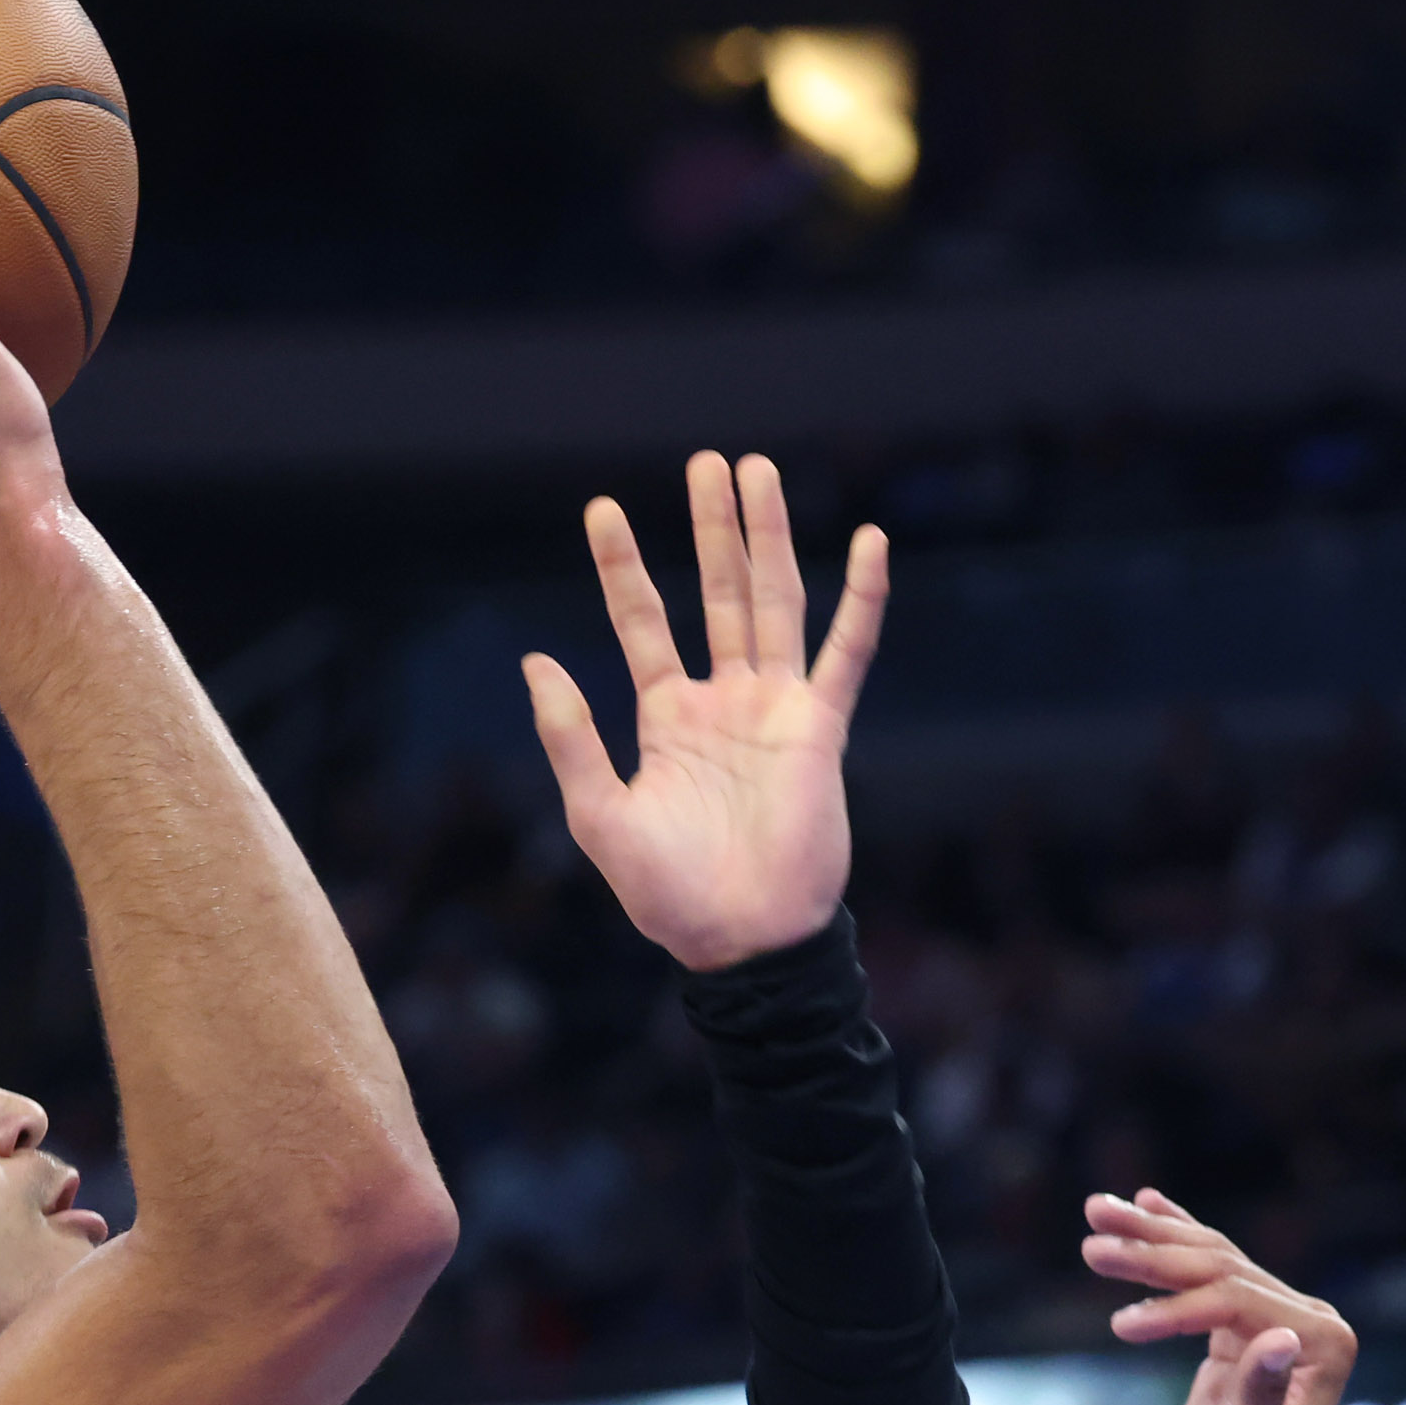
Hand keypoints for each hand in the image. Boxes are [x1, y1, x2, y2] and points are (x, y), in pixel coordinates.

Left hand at [525, 453, 884, 970]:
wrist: (745, 942)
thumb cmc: (669, 895)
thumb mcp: (599, 815)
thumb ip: (571, 737)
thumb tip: (536, 661)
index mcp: (668, 719)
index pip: (642, 621)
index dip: (623, 566)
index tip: (602, 509)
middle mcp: (724, 701)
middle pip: (718, 593)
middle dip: (713, 528)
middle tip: (708, 462)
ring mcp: (775, 710)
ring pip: (775, 603)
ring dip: (768, 538)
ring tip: (757, 472)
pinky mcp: (822, 729)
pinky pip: (846, 652)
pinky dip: (862, 598)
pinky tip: (869, 543)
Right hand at [1082, 1188, 1356, 1404]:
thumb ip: (1263, 1393)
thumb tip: (1280, 1337)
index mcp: (1325, 1342)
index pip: (1237, 1299)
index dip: (1175, 1306)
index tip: (1119, 1327)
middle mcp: (1311, 1321)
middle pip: (1220, 1267)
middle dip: (1152, 1252)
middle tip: (1091, 1242)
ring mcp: (1279, 1319)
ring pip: (1207, 1260)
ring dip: (1150, 1235)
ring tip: (1095, 1209)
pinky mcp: (1245, 1329)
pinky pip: (1204, 1275)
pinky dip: (1171, 1241)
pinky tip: (1145, 1205)